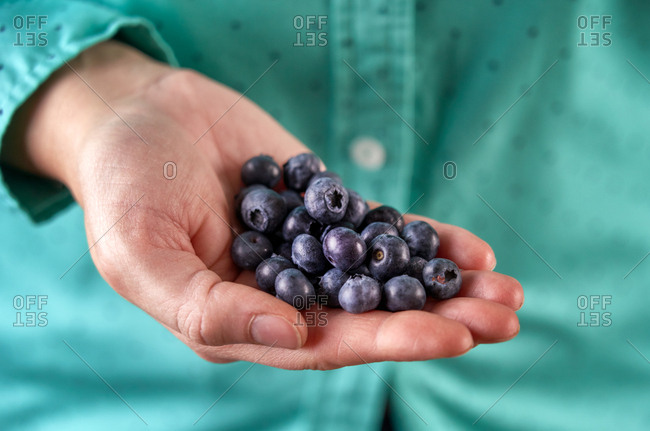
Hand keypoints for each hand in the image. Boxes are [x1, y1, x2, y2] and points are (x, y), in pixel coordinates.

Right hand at [4, 41, 522, 369]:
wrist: (138, 115)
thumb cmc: (123, 186)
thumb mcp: (140, 253)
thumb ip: (206, 309)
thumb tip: (289, 335)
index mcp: (239, 321)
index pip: (324, 344)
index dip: (387, 341)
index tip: (451, 336)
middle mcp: (282, 294)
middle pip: (369, 317)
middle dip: (436, 319)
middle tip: (503, 317)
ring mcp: (307, 251)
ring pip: (384, 278)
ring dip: (444, 286)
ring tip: (506, 291)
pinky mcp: (323, 209)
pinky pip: (379, 231)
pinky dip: (423, 240)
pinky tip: (471, 249)